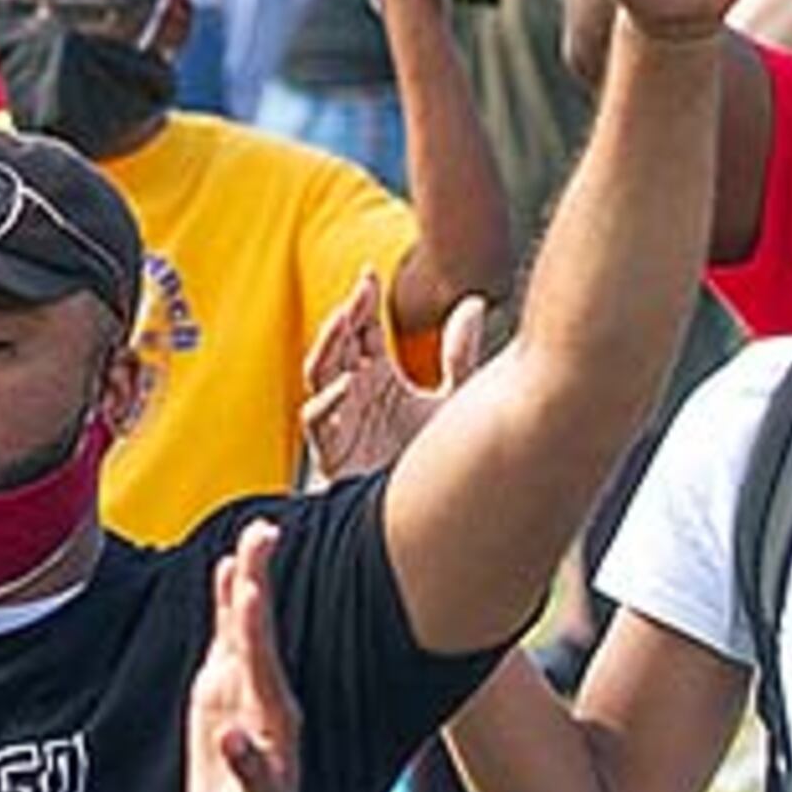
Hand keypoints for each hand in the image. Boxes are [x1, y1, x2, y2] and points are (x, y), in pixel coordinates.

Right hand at [301, 282, 486, 483]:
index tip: (371, 276)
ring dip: (328, 345)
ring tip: (346, 321)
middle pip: (336, 345)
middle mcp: (352, 395)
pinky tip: (350, 383)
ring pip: (319, 373)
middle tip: (360, 292)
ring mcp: (339, 421)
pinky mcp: (332, 452)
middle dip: (345, 316)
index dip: (362, 302)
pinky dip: (329, 401)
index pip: (359, 330)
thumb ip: (459, 353)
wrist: (423, 516)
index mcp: (375, 379)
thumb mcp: (453, 398)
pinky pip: (317, 420)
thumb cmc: (430, 461)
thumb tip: (474, 302)